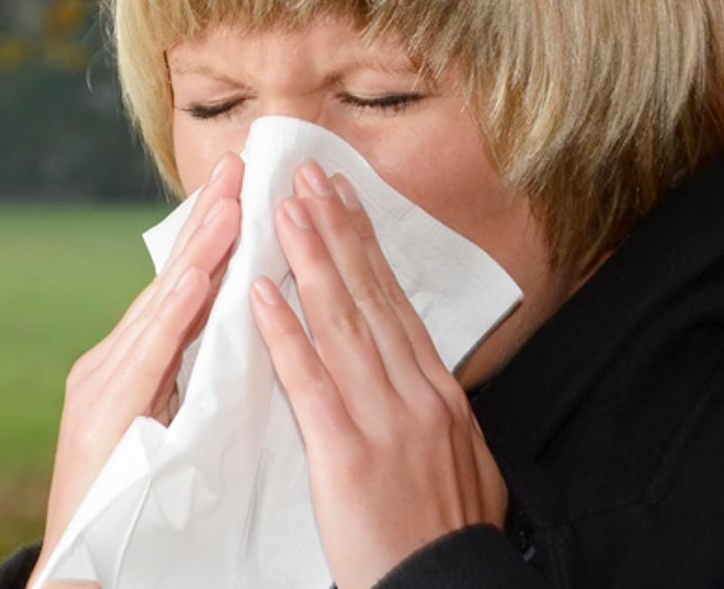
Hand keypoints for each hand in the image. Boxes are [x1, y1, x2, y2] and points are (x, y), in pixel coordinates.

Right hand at [28, 152, 243, 588]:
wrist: (85, 571)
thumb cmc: (134, 501)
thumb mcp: (174, 422)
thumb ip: (197, 372)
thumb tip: (247, 323)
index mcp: (140, 363)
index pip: (189, 287)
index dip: (220, 235)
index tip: (254, 182)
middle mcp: (116, 362)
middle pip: (174, 281)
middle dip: (209, 221)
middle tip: (243, 162)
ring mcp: (104, 386)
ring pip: (161, 308)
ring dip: (198, 252)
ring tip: (230, 202)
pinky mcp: (102, 418)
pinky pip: (146, 360)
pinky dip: (172, 315)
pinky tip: (196, 279)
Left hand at [251, 159, 508, 588]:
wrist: (446, 588)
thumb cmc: (447, 541)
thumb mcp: (461, 465)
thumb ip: (435, 418)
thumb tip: (424, 387)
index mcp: (439, 395)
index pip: (396, 305)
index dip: (367, 249)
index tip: (345, 201)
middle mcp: (416, 394)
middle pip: (371, 297)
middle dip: (337, 232)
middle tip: (309, 176)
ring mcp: (384, 420)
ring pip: (343, 322)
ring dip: (311, 259)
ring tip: (284, 209)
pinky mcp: (348, 453)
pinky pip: (311, 381)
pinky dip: (285, 331)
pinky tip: (263, 293)